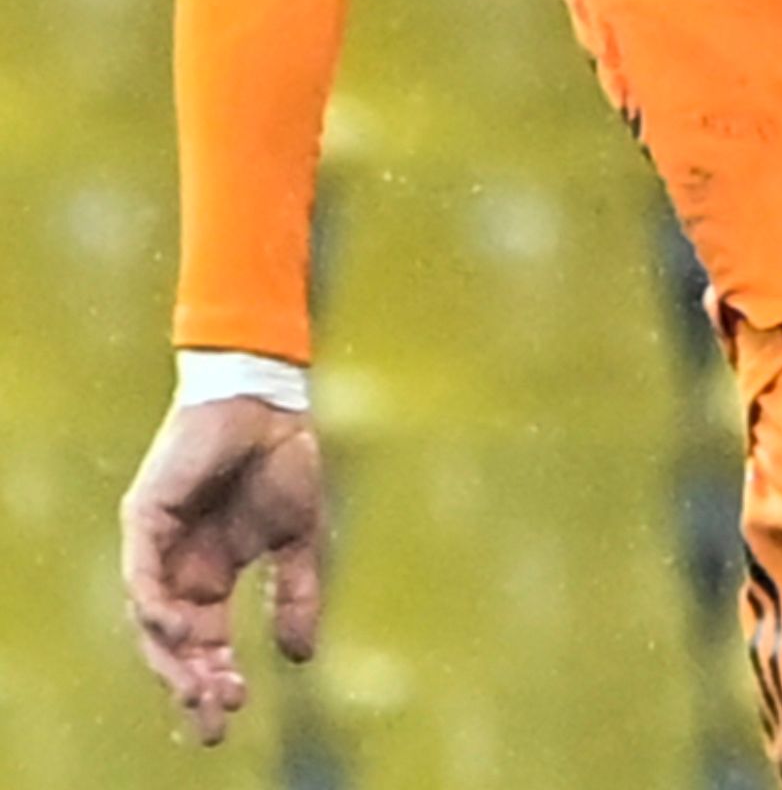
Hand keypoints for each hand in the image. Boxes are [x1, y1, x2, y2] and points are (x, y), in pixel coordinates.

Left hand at [120, 398, 323, 745]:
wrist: (268, 403)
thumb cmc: (284, 459)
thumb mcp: (298, 539)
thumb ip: (295, 595)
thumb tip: (300, 657)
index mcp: (212, 574)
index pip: (205, 642)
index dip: (216, 678)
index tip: (234, 713)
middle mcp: (177, 568)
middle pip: (173, 644)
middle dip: (192, 684)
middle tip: (215, 719)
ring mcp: (157, 546)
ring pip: (150, 621)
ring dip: (174, 659)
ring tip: (203, 687)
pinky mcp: (144, 520)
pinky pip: (141, 578)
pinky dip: (157, 610)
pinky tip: (183, 631)